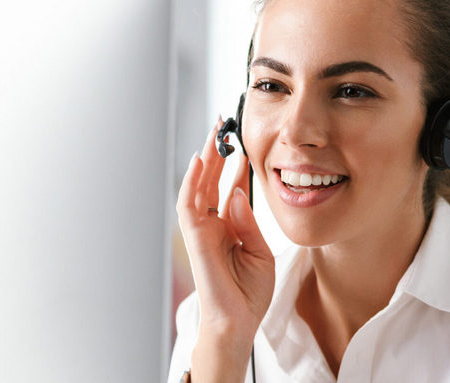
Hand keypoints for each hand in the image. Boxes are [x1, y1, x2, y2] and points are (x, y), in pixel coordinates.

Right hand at [176, 116, 274, 343]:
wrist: (240, 322)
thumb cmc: (249, 293)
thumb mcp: (259, 251)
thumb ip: (248, 222)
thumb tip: (236, 192)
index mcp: (228, 228)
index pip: (228, 188)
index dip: (234, 165)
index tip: (242, 142)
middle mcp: (212, 226)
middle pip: (211, 182)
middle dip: (216, 153)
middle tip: (223, 126)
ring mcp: (202, 232)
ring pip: (198, 188)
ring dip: (204, 160)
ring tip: (213, 134)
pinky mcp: (196, 240)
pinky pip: (190, 206)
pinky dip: (193, 183)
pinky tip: (200, 161)